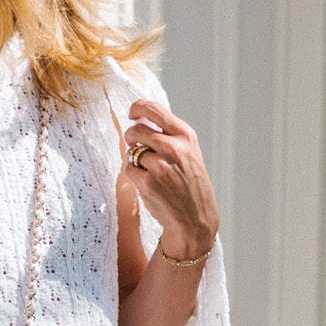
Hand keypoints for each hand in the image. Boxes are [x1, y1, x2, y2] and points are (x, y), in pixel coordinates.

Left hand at [123, 98, 218, 255]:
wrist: (195, 218)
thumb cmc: (190, 185)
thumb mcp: (189, 153)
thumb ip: (170, 136)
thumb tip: (141, 122)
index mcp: (186, 136)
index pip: (154, 109)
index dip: (138, 108)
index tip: (132, 113)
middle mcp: (174, 147)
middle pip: (137, 130)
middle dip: (131, 137)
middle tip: (135, 145)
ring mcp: (160, 164)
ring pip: (132, 152)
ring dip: (135, 160)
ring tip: (150, 171)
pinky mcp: (148, 182)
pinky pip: (129, 169)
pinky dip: (134, 176)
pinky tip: (149, 184)